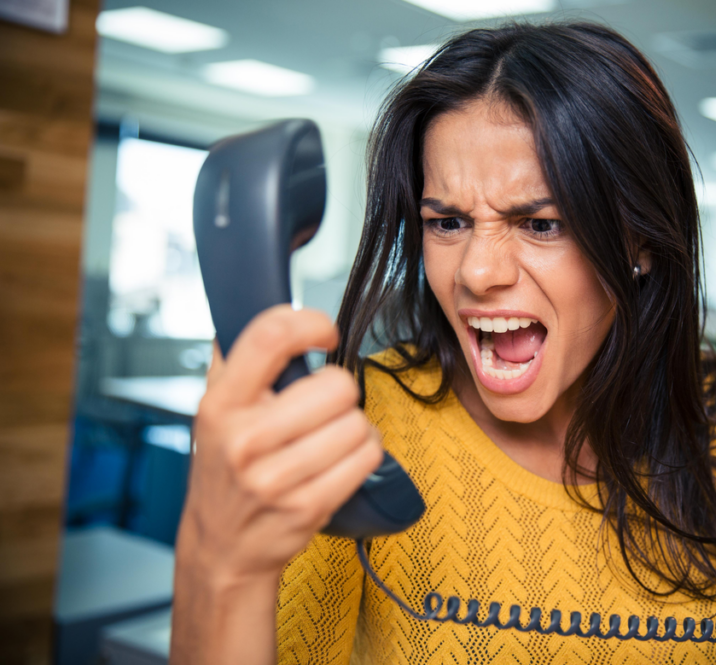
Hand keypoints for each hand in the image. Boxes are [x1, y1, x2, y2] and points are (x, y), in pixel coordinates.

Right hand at [177, 303, 383, 584]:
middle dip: (341, 391)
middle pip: (335, 385)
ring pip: (357, 422)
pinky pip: (367, 456)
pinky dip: (365, 452)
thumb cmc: (225, 470)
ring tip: (331, 437)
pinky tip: (341, 459)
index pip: (269, 337)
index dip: (309, 322)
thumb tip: (250, 300)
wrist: (221, 548)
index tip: (323, 332)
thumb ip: (232, 359)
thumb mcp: (212, 411)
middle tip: (324, 406)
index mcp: (220, 405)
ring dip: (356, 426)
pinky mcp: (308, 507)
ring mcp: (276, 478)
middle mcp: (244, 440)